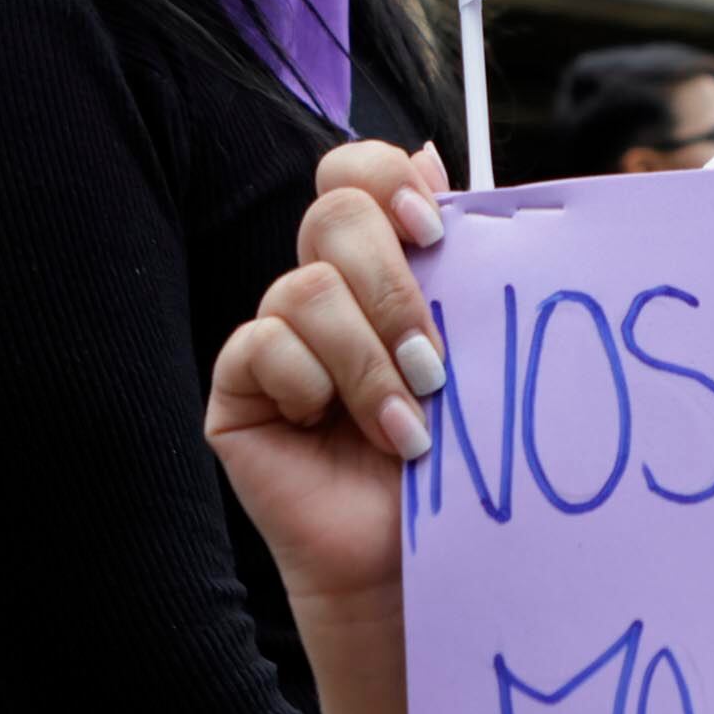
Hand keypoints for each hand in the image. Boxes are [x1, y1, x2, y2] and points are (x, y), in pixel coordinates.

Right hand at [204, 140, 451, 622]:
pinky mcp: (239, 388)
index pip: (355, 171)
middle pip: (332, 211)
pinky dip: (316, 386)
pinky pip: (262, 344)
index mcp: (382, 263)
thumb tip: (428, 155)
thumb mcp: (474, 345)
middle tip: (435, 357)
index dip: (385, 177)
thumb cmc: (461, 457)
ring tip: (410, 423)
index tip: (434, 228)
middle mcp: (325, 287)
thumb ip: (456, 258)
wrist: (427, 559)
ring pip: (305, 286)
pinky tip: (346, 434)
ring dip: (369, 358)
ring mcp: (277, 336)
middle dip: (392, 282)